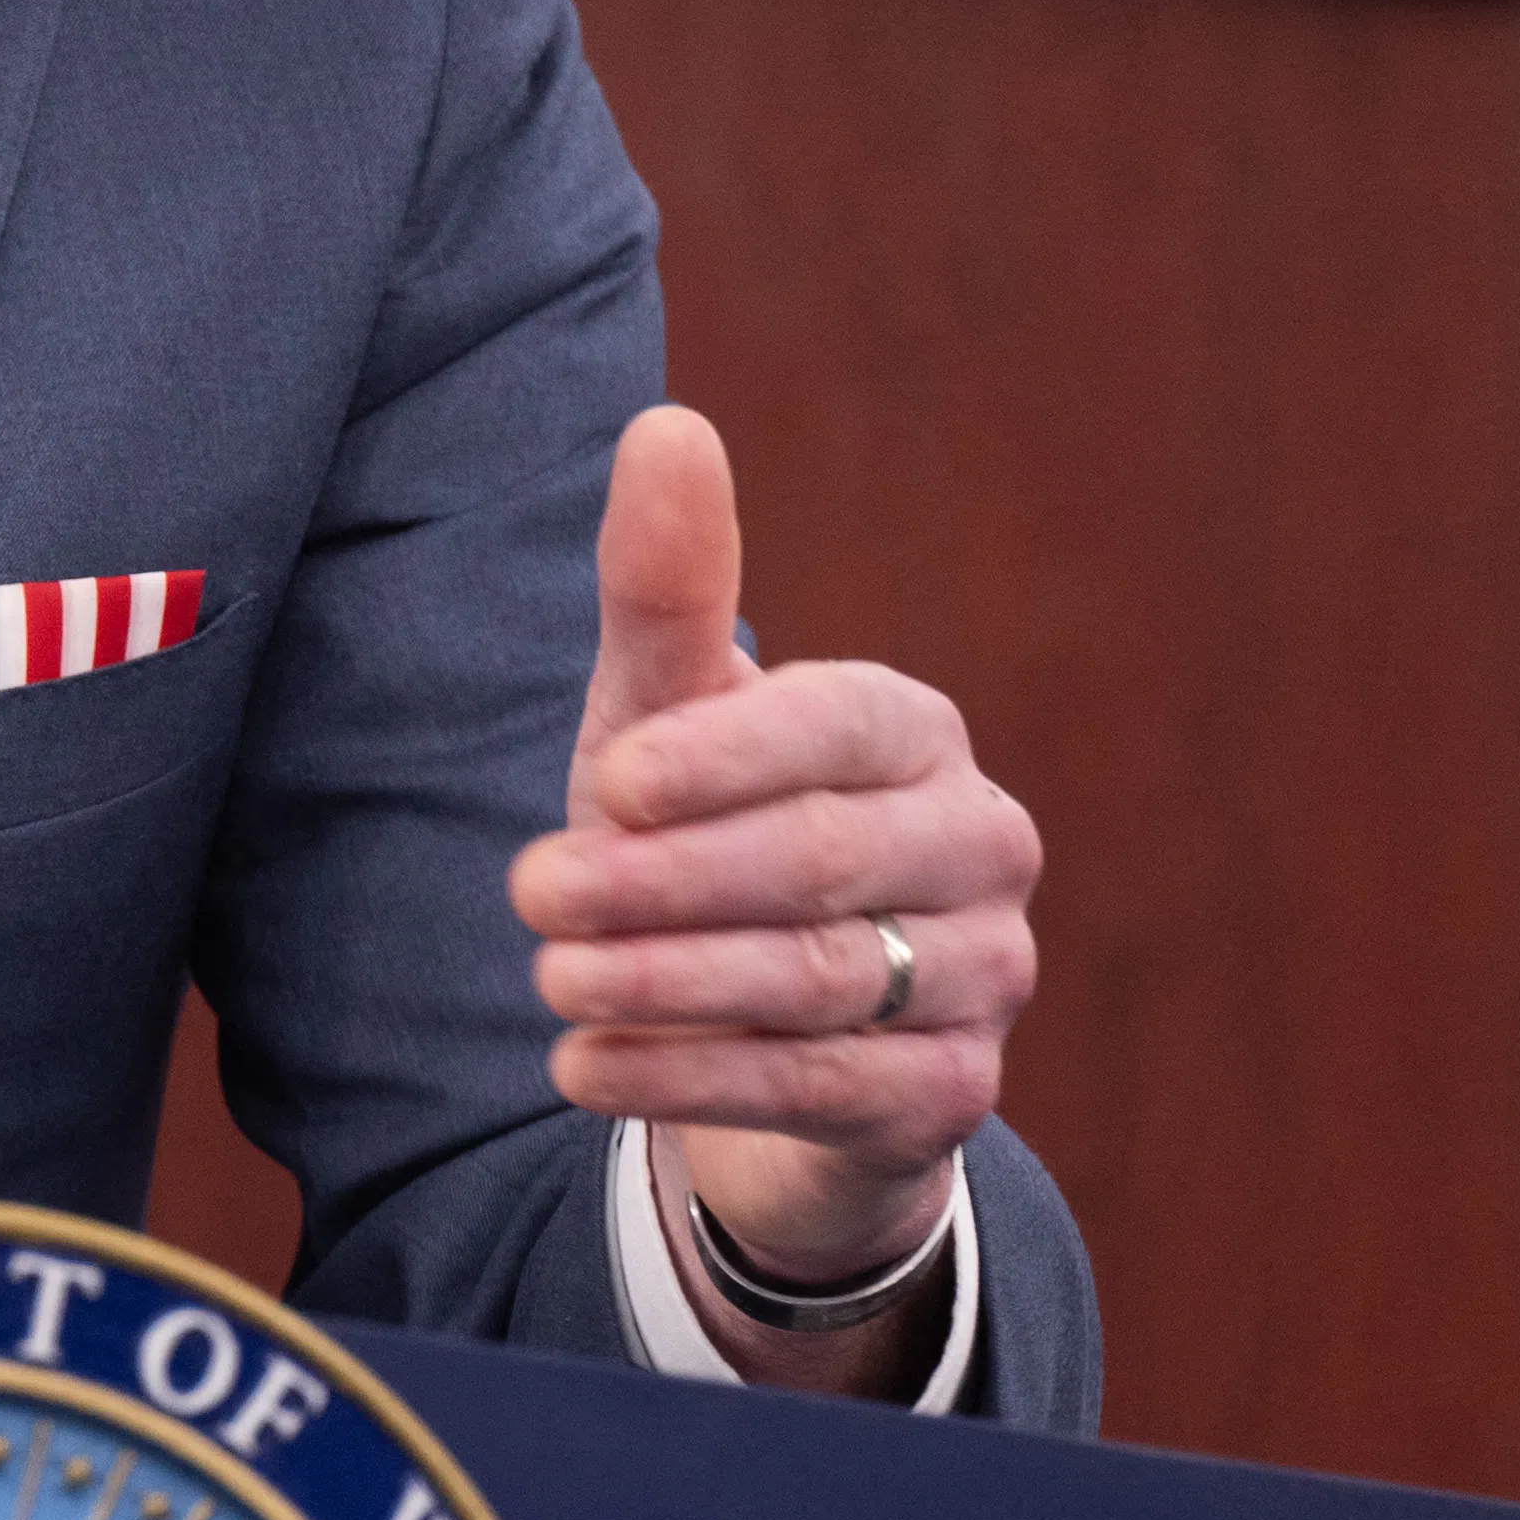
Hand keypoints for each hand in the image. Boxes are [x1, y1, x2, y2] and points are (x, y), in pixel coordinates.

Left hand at [510, 406, 1037, 1384]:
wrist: (771, 1035)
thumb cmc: (706, 835)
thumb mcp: (667, 719)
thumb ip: (666, 587)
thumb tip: (665, 424)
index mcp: (915, 732)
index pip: (837, 726)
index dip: (725, 755)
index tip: (611, 782)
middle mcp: (980, 844)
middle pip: (821, 862)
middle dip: (666, 880)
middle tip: (533, 891)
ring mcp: (985, 974)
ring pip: (820, 983)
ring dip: (666, 984)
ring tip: (551, 982)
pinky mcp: (953, 1095)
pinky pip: (823, 1091)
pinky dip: (691, 1078)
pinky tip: (585, 1066)